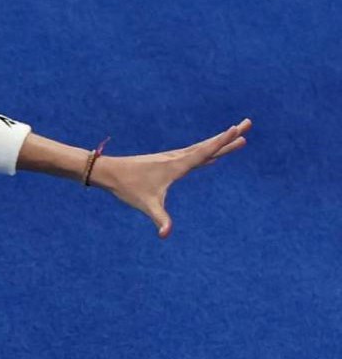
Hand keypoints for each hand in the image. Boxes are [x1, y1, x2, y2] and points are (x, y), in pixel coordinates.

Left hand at [92, 119, 249, 238]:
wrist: (108, 172)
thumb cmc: (127, 188)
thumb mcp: (146, 205)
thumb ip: (160, 220)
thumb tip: (165, 235)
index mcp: (177, 166)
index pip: (205, 152)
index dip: (223, 141)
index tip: (238, 129)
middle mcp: (177, 158)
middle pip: (209, 145)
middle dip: (229, 136)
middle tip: (249, 123)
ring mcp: (173, 158)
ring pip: (202, 148)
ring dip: (221, 141)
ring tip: (238, 134)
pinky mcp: (168, 161)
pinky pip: (194, 153)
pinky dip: (207, 149)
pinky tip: (211, 152)